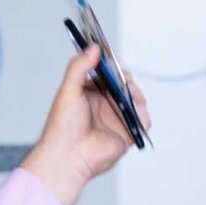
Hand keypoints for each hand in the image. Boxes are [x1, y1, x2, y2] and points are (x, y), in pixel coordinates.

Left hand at [19, 43, 149, 204]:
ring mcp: (116, 119)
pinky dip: (142, 113)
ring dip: (134, 92)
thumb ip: (79, 67)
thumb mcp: (68, 90)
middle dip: (124, 77)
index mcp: (90, 95)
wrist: (68, 156)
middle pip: (124, 85)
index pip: (106, 74)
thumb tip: (94, 48)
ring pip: (136, 99)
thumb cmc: (62, 127)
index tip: (110, 56)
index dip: (110, 65)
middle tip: (119, 75)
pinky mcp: (127, 133)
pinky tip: (132, 109)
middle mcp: (104, 106)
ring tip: (124, 92)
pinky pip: (143, 120)